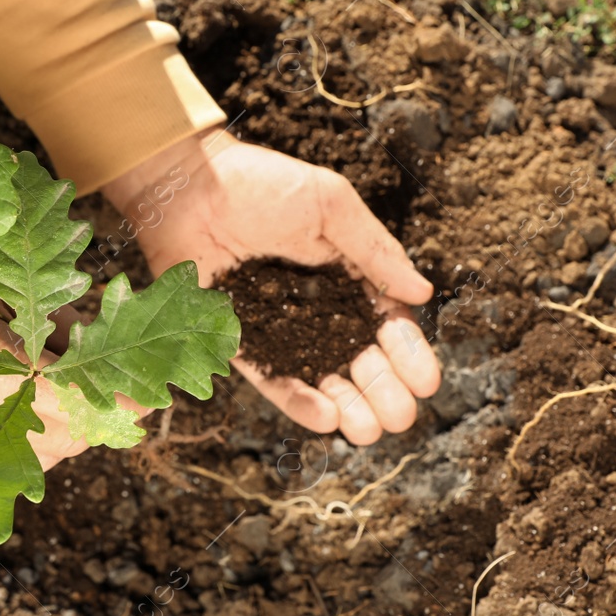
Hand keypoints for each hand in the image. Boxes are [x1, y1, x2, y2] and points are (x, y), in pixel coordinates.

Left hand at [102, 129, 440, 443]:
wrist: (188, 188)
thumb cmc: (262, 185)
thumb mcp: (331, 206)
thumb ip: (376, 251)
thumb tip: (422, 294)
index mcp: (347, 277)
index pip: (387, 325)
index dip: (408, 354)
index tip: (426, 380)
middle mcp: (317, 311)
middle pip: (360, 361)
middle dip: (385, 391)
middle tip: (402, 416)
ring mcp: (279, 331)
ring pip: (322, 380)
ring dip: (350, 408)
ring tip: (371, 429)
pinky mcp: (238, 344)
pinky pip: (272, 381)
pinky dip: (299, 402)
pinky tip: (328, 418)